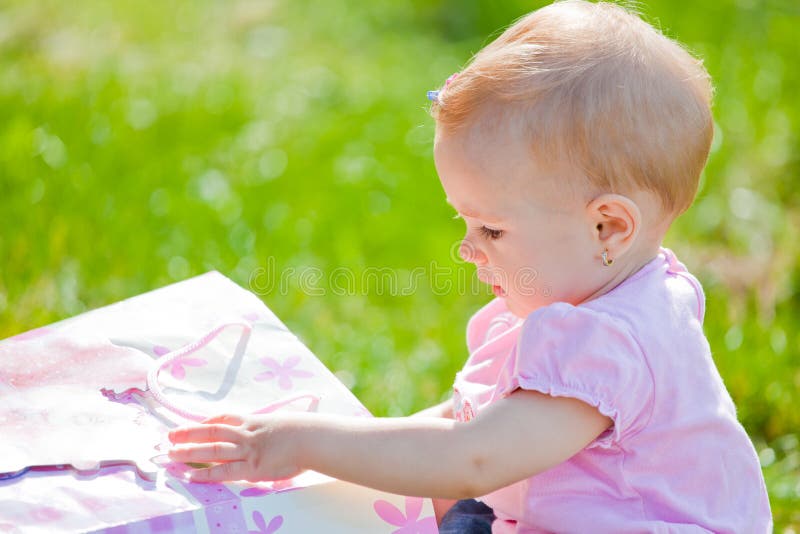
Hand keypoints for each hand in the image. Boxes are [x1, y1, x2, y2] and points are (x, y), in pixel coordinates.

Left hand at [167, 413, 304, 482]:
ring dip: (190, 451)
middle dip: (189, 433)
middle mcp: (247, 433)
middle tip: (169, 436)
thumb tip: (269, 430)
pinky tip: (191, 476)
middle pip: (212, 431)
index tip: (192, 424)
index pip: (225, 418)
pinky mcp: (253, 468)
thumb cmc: (305, 430)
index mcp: (255, 420)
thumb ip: (270, 426)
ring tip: (171, 454)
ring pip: (213, 449)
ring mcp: (248, 451)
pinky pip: (225, 471)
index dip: (206, 421)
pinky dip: (207, 474)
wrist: (313, 438)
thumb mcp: (283, 422)